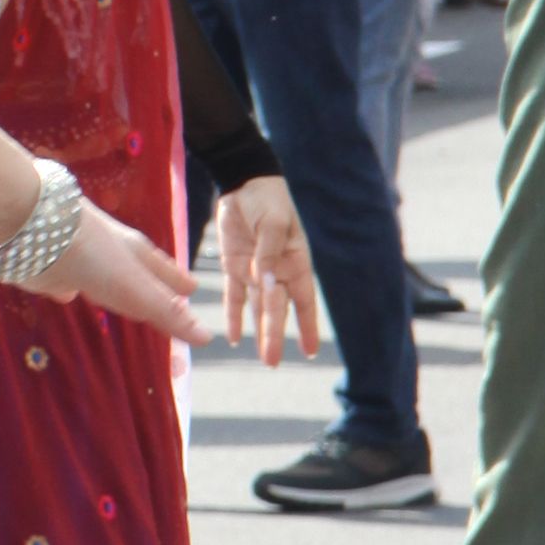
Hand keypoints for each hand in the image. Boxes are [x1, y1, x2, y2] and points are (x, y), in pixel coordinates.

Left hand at [42, 201, 204, 344]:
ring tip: (118, 301)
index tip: (191, 291)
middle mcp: (112, 256)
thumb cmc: (95, 257)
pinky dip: (70, 290)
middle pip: (136, 276)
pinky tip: (67, 295)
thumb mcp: (137, 289)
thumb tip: (207, 337)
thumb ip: (166, 313)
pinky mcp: (50, 270)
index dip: (178, 284)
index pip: (166, 274)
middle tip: (160, 300)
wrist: (34, 227)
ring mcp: (80, 261)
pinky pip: (66, 282)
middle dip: (148, 289)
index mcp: (138, 256)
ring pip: (102, 280)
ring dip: (111, 291)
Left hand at [215, 172, 322, 364]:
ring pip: (258, 308)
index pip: (304, 299)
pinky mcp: (234, 266)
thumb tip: (267, 282)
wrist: (243, 182)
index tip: (310, 351)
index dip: (307, 325)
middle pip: (277, 309)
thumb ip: (269, 252)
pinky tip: (234, 337)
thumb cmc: (268, 199)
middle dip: (275, 335)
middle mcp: (277, 272)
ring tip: (263, 358)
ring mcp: (255, 271)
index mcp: (295, 261)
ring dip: (259, 332)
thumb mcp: (274, 222)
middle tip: (272, 362)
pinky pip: (235, 296)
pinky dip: (234, 315)